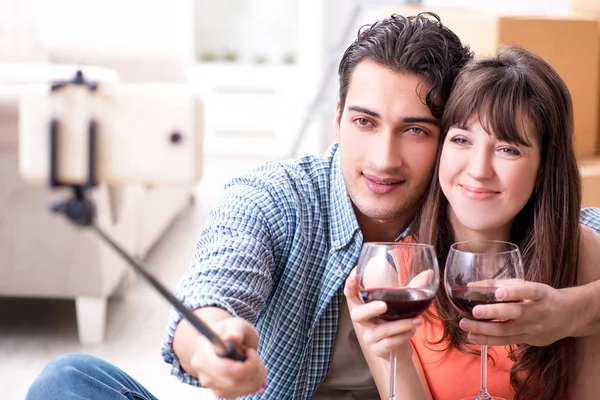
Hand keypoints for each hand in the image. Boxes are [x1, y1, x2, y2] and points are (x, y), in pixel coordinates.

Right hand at [188, 318, 267, 397]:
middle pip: (234, 381)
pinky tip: (252, 367)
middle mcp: (204, 375)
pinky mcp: (225, 394)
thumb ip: (235, 329)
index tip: (251, 353)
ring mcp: (214, 387)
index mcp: (202, 355)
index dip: (237, 366)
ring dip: (257, 371)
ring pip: (246, 386)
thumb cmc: (231, 331)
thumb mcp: (235, 324)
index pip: (219, 368)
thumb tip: (232, 337)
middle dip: (252, 365)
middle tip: (252, 352)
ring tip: (252, 357)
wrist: (226, 343)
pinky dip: (257, 378)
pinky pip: (249, 390)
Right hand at [344, 268, 421, 360]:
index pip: (351, 295)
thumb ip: (413, 288)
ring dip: (401, 325)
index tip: (355, 276)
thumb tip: (429, 273)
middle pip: (357, 315)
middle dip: (370, 309)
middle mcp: (364, 322)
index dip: (350, 286)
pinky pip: (389, 343)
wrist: (401, 350)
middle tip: (383, 305)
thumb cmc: (398, 322)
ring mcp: (369, 337)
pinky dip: (403, 337)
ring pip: (381, 331)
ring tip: (417, 320)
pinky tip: (412, 332)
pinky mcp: (377, 350)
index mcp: (366, 307)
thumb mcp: (403, 305)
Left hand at [458, 281, 576, 345]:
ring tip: (465, 324)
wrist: (568, 316)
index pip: (529, 291)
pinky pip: (506, 341)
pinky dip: (487, 339)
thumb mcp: (527, 285)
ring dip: (484, 329)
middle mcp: (538, 311)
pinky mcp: (529, 340)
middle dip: (493, 312)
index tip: (498, 292)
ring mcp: (534, 328)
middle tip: (475, 311)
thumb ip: (501, 284)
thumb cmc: (541, 296)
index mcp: (540, 293)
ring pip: (507, 331)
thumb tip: (471, 286)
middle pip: (515, 313)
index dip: (514, 292)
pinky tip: (472, 336)